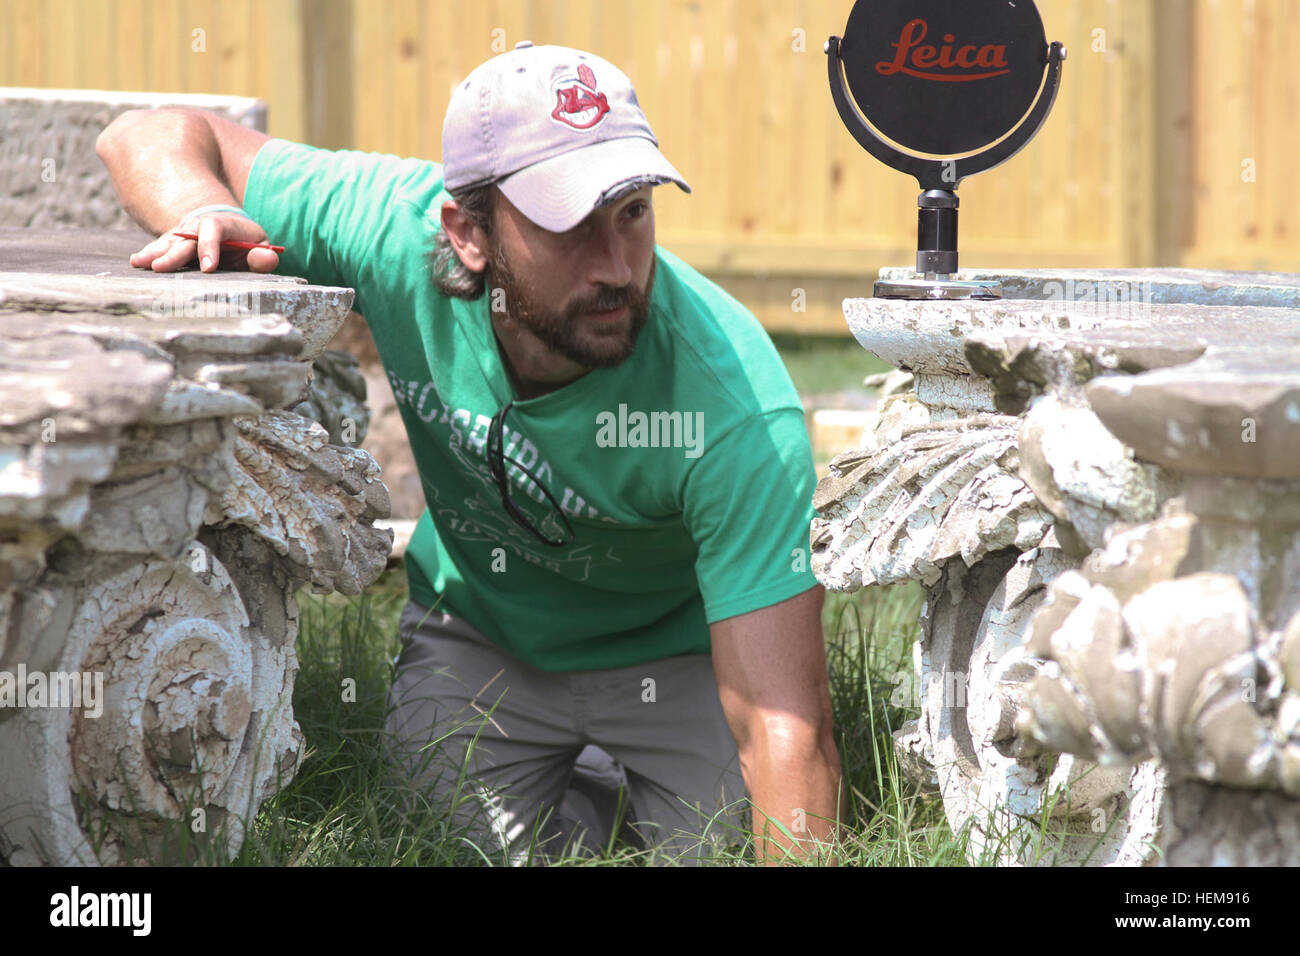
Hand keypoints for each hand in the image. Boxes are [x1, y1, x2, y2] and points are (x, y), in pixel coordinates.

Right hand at [129, 212, 279, 273]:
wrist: (230, 229)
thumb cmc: (248, 243)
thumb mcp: (260, 247)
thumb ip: (263, 256)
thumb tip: (268, 258)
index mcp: (224, 224)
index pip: (214, 229)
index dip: (210, 247)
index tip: (208, 268)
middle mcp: (200, 226)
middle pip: (186, 238)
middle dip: (174, 254)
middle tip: (161, 268)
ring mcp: (185, 233)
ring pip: (169, 242)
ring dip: (154, 252)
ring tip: (140, 263)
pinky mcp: (175, 241)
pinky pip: (161, 247)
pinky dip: (149, 254)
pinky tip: (136, 262)